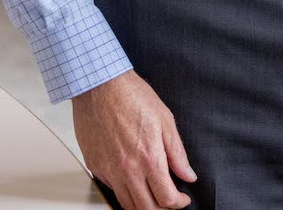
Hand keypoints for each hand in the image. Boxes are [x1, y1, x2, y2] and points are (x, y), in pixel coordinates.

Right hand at [71, 71, 196, 208]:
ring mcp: (108, 170)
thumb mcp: (165, 120)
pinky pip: (111, 189)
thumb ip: (177, 153)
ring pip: (126, 204)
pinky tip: (131, 179)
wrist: (99, 85)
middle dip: (162, 209)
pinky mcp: (95, 166)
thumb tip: (188, 175)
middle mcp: (127, 169)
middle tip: (168, 200)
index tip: (182, 198)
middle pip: (146, 209)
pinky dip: (123, 190)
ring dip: (142, 204)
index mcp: (149, 158)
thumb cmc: (130, 95)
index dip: (179, 203)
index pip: (167, 199)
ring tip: (151, 194)